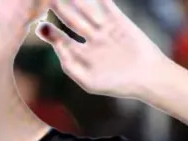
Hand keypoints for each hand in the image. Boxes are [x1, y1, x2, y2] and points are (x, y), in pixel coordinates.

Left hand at [35, 0, 174, 100]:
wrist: (146, 76)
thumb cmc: (117, 84)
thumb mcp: (89, 81)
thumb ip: (71, 67)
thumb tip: (57, 47)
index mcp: (82, 56)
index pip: (62, 41)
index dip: (51, 34)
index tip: (41, 26)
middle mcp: (91, 40)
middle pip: (72, 21)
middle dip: (60, 9)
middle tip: (47, 0)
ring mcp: (105, 29)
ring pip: (86, 10)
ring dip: (75, 0)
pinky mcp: (119, 20)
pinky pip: (105, 5)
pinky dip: (98, 0)